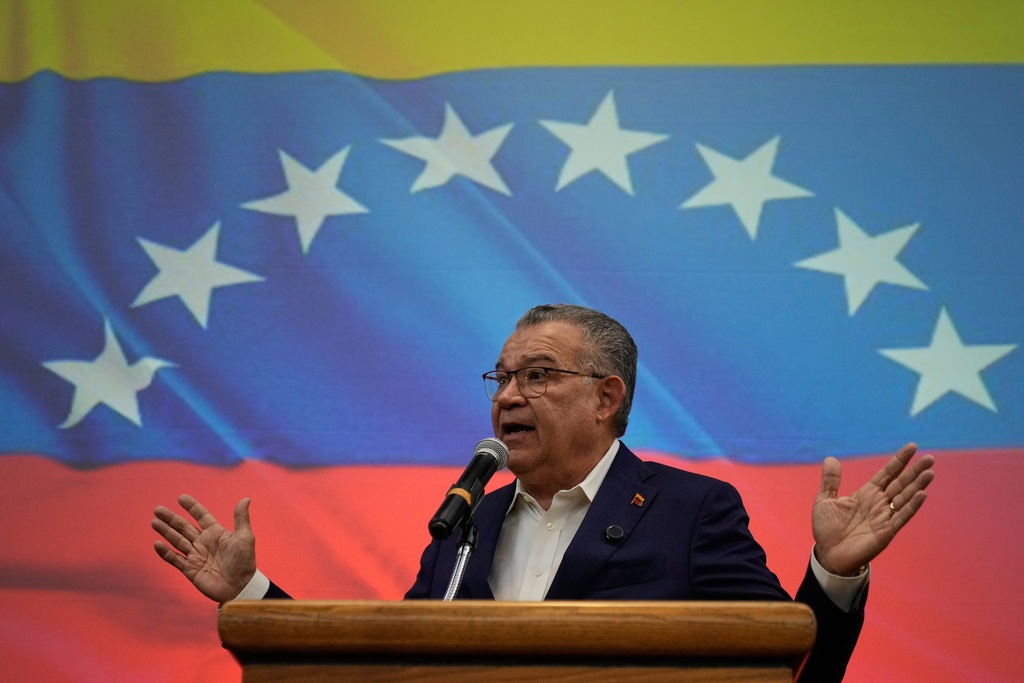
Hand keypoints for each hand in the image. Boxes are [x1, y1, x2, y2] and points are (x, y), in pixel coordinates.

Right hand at [152, 494, 256, 602]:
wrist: (240, 587)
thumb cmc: (245, 562)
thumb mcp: (245, 538)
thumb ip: (241, 519)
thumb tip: (246, 498)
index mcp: (216, 533)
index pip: (201, 516)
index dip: (192, 507)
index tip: (181, 497)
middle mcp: (203, 542)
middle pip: (184, 527)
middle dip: (171, 518)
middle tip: (157, 509)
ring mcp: (196, 555)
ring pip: (177, 540)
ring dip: (166, 531)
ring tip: (154, 522)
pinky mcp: (190, 569)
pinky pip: (175, 559)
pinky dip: (166, 552)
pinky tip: (157, 544)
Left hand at [812, 443, 934, 576]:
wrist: (828, 554)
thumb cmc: (827, 529)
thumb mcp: (825, 500)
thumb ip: (830, 481)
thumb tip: (831, 458)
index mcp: (867, 494)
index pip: (887, 473)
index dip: (899, 461)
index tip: (912, 446)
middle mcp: (879, 503)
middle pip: (900, 483)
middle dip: (914, 471)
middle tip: (929, 458)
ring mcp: (884, 517)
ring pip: (905, 498)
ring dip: (917, 485)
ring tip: (930, 473)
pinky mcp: (886, 532)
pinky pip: (901, 517)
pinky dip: (912, 506)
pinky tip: (922, 494)